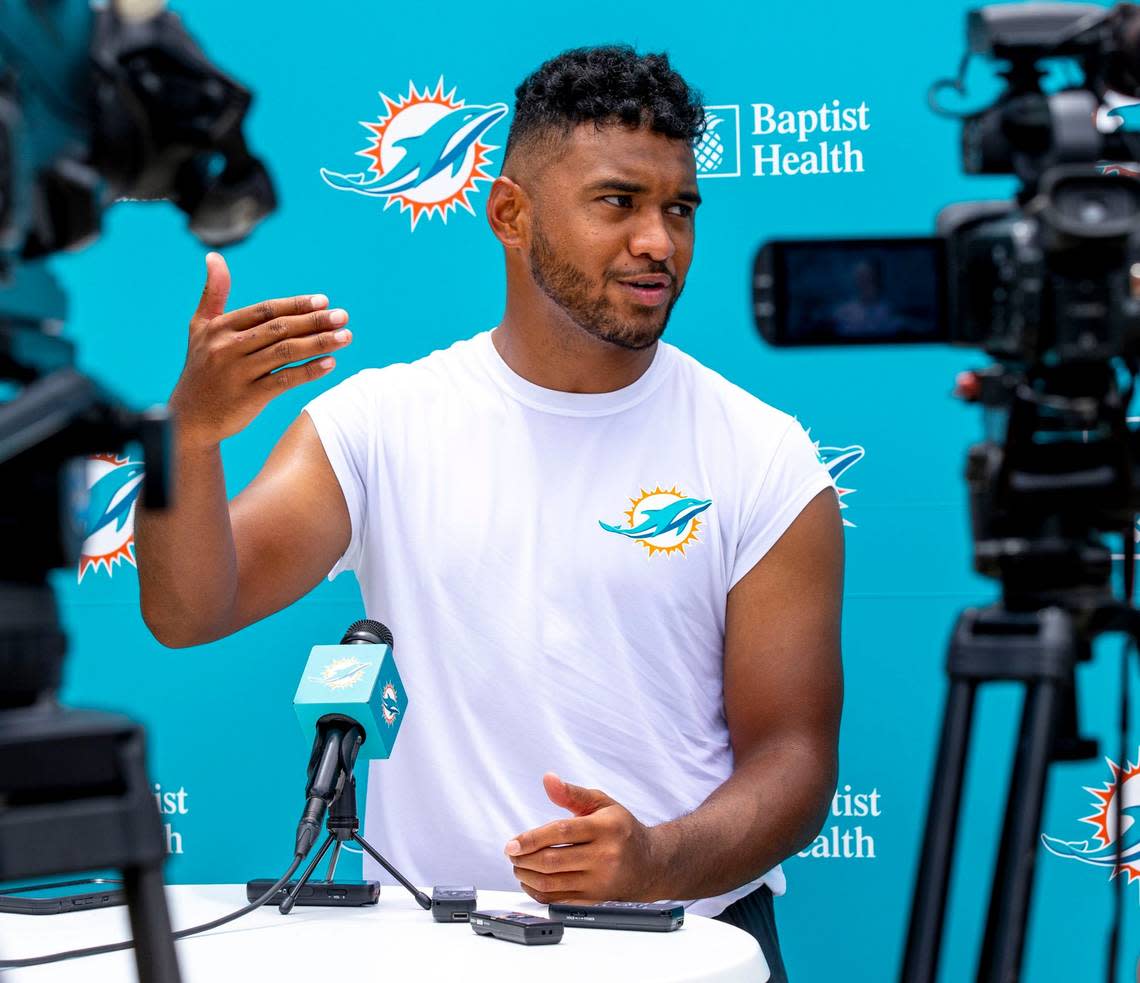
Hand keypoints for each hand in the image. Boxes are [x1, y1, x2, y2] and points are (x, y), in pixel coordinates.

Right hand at [169, 252, 351, 448]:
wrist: (190, 417)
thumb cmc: (202, 368)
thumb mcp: (200, 328)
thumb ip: (213, 293)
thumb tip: (214, 256)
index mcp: (220, 327)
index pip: (266, 310)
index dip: (296, 305)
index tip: (324, 301)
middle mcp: (227, 347)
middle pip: (279, 329)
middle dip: (314, 321)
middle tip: (343, 316)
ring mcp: (237, 372)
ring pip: (285, 352)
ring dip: (319, 343)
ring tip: (345, 337)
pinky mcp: (247, 397)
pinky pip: (284, 380)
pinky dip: (309, 371)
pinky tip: (330, 363)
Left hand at [504, 772, 662, 903]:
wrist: (651, 864)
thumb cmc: (622, 829)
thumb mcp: (602, 803)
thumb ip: (572, 792)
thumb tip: (548, 779)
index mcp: (606, 828)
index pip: (562, 832)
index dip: (532, 838)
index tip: (512, 842)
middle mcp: (606, 856)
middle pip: (553, 860)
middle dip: (524, 858)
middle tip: (511, 852)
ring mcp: (601, 882)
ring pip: (553, 883)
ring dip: (527, 875)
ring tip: (518, 864)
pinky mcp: (595, 900)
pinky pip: (558, 900)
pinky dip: (538, 892)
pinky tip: (530, 880)